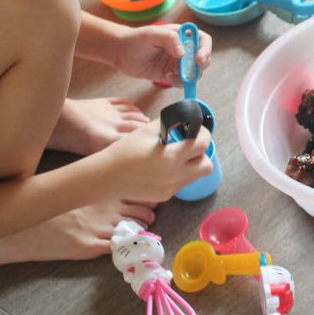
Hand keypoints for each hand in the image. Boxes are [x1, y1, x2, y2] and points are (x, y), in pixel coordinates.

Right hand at [99, 120, 213, 201]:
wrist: (107, 176)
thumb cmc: (124, 151)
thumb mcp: (147, 132)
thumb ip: (169, 124)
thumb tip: (184, 119)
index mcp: (171, 156)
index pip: (203, 145)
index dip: (205, 135)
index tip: (199, 131)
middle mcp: (174, 175)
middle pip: (206, 166)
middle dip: (202, 154)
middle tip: (191, 146)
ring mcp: (171, 188)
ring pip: (195, 176)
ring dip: (192, 165)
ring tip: (177, 156)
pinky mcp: (165, 195)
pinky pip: (181, 183)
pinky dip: (179, 174)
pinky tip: (164, 168)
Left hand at [113, 23, 212, 84]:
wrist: (121, 52)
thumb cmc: (136, 39)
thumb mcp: (152, 34)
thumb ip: (169, 39)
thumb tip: (183, 53)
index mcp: (182, 35)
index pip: (203, 40)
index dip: (205, 49)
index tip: (199, 58)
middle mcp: (183, 49)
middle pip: (202, 59)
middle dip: (199, 67)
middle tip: (188, 72)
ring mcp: (177, 63)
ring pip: (193, 72)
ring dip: (187, 76)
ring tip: (171, 75)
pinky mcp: (170, 75)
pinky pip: (182, 82)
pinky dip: (178, 82)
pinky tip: (166, 78)